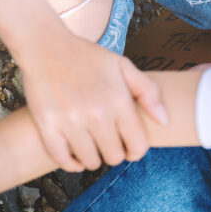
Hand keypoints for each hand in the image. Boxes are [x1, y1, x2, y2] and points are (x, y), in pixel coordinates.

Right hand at [22, 34, 167, 170]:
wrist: (45, 47)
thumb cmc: (85, 56)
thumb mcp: (122, 65)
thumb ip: (148, 92)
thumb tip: (165, 121)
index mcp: (118, 101)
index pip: (137, 146)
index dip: (135, 151)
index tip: (128, 148)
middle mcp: (96, 114)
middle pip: (114, 157)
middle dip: (113, 153)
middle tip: (106, 144)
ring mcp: (70, 121)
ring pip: (90, 161)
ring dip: (92, 159)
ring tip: (89, 148)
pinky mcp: (47, 125)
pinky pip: (61, 159)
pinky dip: (69, 164)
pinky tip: (73, 157)